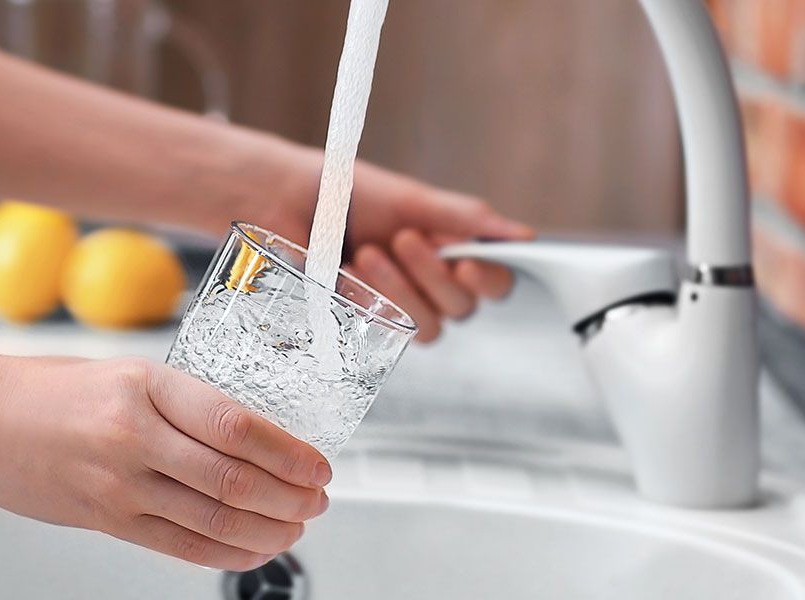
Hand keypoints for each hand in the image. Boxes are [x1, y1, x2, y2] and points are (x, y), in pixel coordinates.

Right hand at [0, 353, 330, 570]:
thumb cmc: (48, 388)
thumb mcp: (125, 374)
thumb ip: (184, 404)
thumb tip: (256, 437)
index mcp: (147, 384)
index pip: (238, 423)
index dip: (290, 453)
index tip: (320, 464)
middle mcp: (134, 434)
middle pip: (234, 478)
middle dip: (291, 497)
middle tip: (319, 499)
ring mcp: (117, 482)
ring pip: (214, 519)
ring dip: (269, 529)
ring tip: (296, 526)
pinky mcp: (103, 519)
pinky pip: (180, 546)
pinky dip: (227, 553)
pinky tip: (254, 549)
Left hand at [255, 154, 535, 342]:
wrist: (281, 200)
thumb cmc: (344, 192)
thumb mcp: (409, 200)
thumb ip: (464, 219)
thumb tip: (523, 237)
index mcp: (450, 250)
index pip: (495, 280)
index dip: (491, 278)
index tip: (467, 263)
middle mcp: (430, 284)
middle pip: (465, 308)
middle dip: (434, 276)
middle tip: (402, 239)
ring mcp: (398, 307)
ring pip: (431, 329)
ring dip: (402, 292)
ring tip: (368, 253)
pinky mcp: (363, 325)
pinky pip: (387, 332)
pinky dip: (369, 301)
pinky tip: (346, 273)